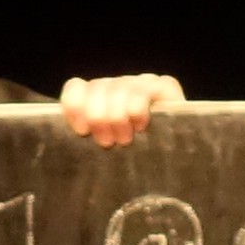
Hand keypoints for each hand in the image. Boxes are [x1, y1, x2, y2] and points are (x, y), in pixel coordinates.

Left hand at [59, 73, 186, 148]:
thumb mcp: (104, 149)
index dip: (75, 107)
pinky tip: (142, 126)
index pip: (76, 88)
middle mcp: (116, 86)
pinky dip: (138, 111)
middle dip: (99, 118)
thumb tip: (70, 138)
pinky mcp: (163, 86)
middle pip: (97, 89)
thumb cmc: (133, 159)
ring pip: (119, 90)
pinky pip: (143, 92)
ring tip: (125, 139)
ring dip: (118, 118)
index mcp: (96, 98)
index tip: (82, 131)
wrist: (174, 161)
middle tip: (107, 142)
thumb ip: (87, 137)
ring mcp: (140, 83)